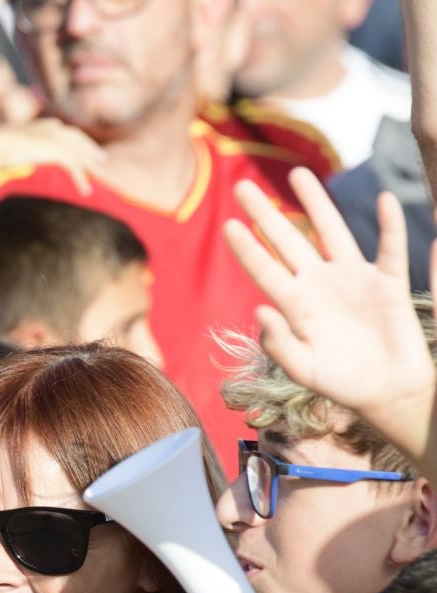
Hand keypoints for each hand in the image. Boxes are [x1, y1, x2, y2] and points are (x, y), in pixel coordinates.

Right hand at [0, 119, 104, 196]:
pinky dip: (81, 178)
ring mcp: (52, 137)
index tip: (77, 148)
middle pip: (75, 137)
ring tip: (100, 174)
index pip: (59, 130)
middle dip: (88, 147)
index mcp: (34, 126)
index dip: (70, 140)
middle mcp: (46, 128)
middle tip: (101, 159)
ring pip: (78, 150)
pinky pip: (74, 165)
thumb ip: (1, 156)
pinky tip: (86, 191)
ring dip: (90, 162)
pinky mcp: (55, 149)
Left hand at [225, 169, 434, 461]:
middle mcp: (319, 286)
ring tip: (298, 173)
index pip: (264, 271)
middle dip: (266, 215)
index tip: (227, 225)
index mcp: (295, 306)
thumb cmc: (339, 383)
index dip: (247, 249)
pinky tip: (385, 200)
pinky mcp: (387, 284)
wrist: (385, 392)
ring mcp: (352, 280)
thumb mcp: (303, 370)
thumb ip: (279, 345)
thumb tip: (261, 310)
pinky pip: (390, 249)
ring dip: (317, 203)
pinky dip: (391, 226)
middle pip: (288, 242)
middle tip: (242, 186)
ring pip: (332, 232)